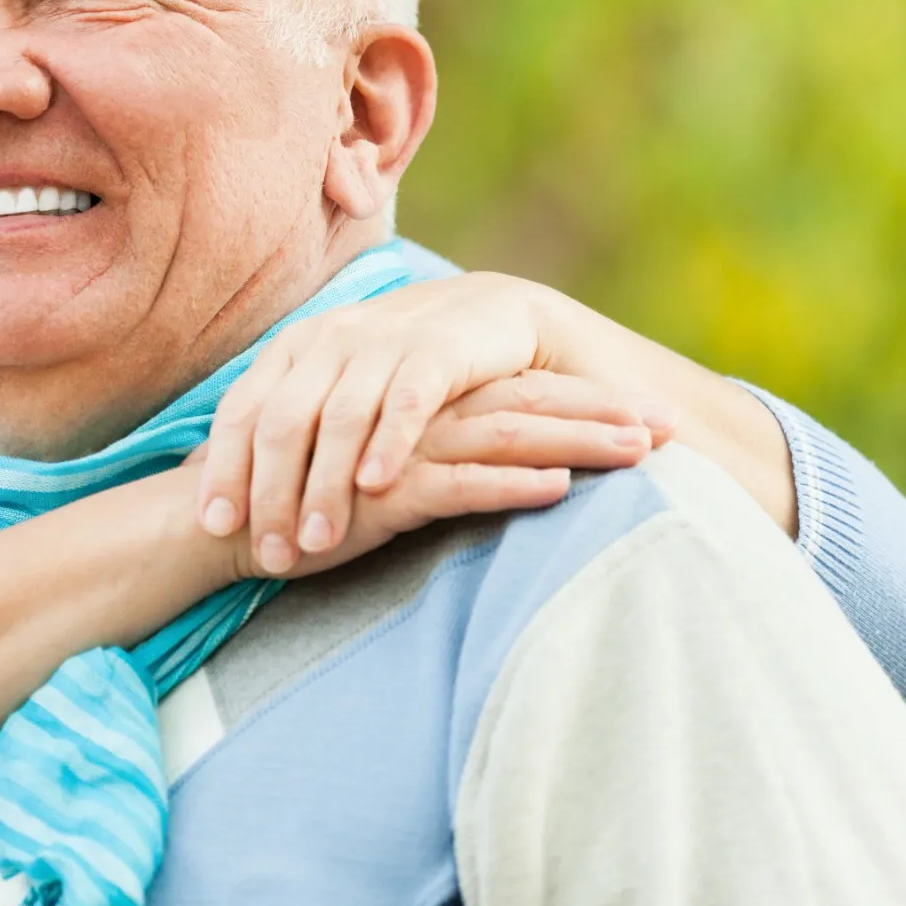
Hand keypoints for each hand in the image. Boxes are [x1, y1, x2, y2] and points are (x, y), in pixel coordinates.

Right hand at [206, 358, 671, 575]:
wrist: (229, 519)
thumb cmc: (308, 501)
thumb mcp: (381, 472)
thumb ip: (430, 453)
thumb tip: (500, 461)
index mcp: (421, 400)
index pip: (516, 386)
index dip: (585, 395)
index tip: (653, 410)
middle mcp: (418, 412)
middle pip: (527, 400)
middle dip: (604, 412)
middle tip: (676, 424)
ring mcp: (402, 447)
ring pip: (506, 433)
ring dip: (579, 441)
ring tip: (643, 451)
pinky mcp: (384, 489)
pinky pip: (458, 484)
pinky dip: (511, 485)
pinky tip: (560, 487)